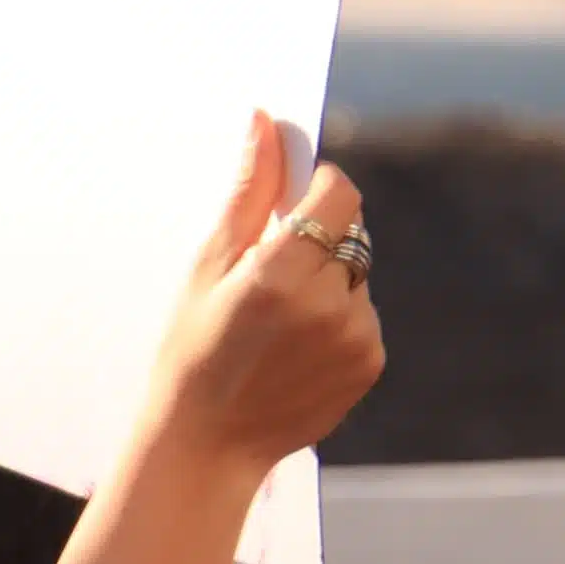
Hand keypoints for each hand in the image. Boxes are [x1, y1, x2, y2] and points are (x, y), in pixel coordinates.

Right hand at [131, 111, 387, 486]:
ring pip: (357, 275)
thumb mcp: (210, 265)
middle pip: (350, 232)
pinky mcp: (371, 363)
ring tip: (277, 323)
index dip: (320, 188)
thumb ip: (249, 192)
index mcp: (282, 273)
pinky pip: (363, 316)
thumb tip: (265, 121)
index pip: (340, 194)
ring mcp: (356, 337)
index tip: (294, 201)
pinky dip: (338, 319)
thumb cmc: (194, 346)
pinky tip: (295, 349)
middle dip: (317, 239)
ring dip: (328, 281)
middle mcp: (329, 304)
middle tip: (270, 274)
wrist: (206, 442)